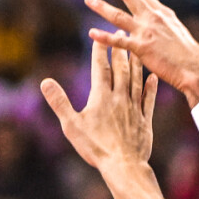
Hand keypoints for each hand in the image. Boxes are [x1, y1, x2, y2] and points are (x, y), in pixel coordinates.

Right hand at [42, 39, 158, 179]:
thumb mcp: (71, 125)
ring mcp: (134, 109)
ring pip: (136, 80)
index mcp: (101, 98)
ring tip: (136, 49)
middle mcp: (120, 98)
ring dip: (136, 63)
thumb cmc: (95, 147)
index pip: (100, 68)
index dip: (100, 50)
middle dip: (119, 50)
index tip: (100, 35)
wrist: (124, 165)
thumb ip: (59, 102)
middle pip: (120, 69)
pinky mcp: (145, 121)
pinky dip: (151, 88)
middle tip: (121, 33)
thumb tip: (45, 82)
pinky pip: (149, 100)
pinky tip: (153, 78)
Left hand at [85, 0, 198, 105]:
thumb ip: (168, 29)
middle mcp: (154, 18)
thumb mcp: (180, 36)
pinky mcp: (142, 47)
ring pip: (118, 16)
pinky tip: (91, 33)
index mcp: (164, 15)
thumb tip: (165, 29)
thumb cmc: (191, 58)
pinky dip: (104, 37)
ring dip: (101, 6)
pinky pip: (118, 41)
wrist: (196, 69)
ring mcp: (146, 31)